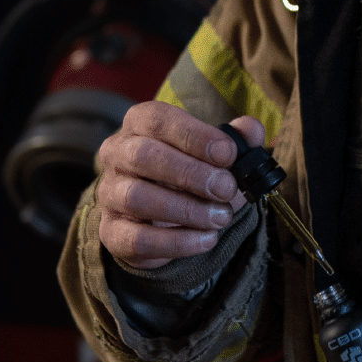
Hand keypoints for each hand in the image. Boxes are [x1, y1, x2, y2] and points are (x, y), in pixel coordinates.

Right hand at [96, 103, 261, 268]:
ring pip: (137, 197)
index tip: (228, 154)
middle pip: (144, 155)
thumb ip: (237, 138)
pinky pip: (137, 238)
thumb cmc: (190, 173)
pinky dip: (177, 241)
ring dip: (187, 209)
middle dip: (191, 173)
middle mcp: (117, 154)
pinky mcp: (111, 231)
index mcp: (140, 124)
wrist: (163, 216)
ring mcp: (109, 193)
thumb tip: (251, 130)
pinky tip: (207, 239)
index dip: (195, 135)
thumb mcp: (216, 153)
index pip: (158, 120)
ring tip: (221, 217)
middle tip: (226, 188)